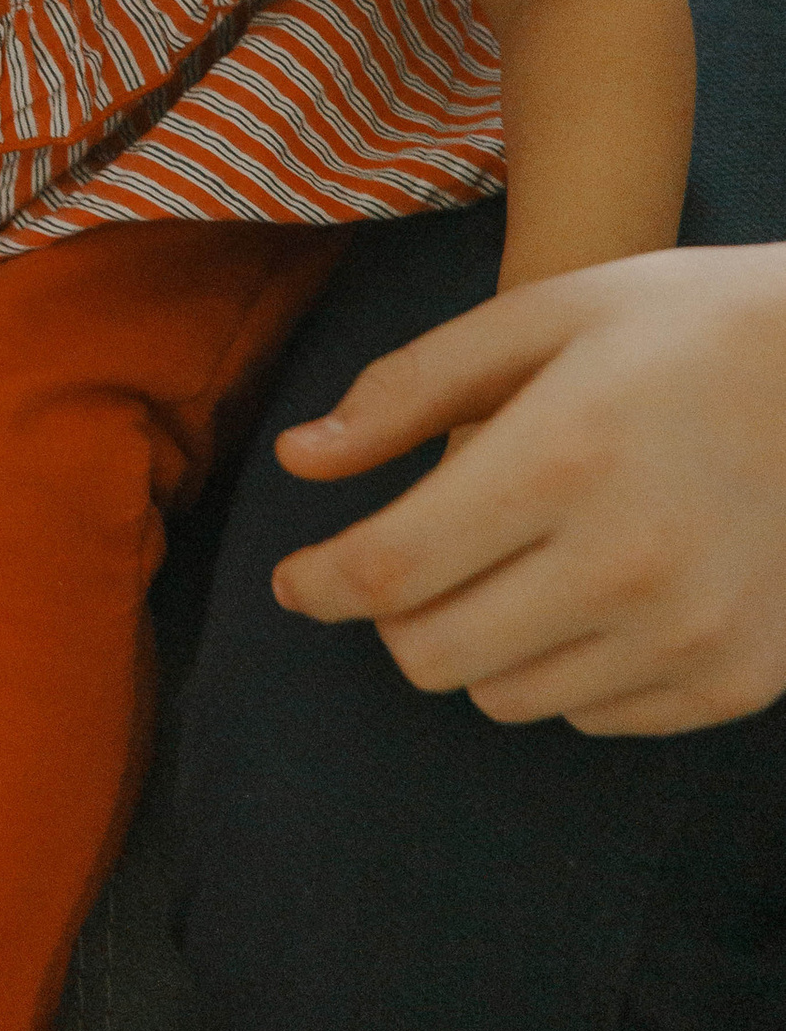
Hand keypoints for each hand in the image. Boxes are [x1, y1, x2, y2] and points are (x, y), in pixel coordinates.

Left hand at [270, 244, 785, 731]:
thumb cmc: (679, 326)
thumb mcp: (540, 315)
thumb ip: (409, 389)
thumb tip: (299, 458)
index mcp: (563, 458)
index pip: (392, 569)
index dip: (319, 584)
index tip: (293, 579)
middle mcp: (628, 563)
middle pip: (433, 653)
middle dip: (390, 615)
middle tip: (404, 561)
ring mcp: (691, 633)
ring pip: (506, 696)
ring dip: (476, 642)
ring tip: (507, 565)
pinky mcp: (737, 678)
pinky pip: (592, 716)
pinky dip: (562, 668)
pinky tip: (585, 595)